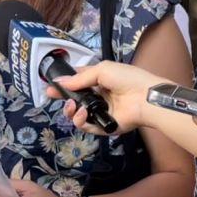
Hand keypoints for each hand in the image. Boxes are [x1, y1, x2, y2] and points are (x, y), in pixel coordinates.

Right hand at [47, 61, 164, 134]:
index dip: (64, 83)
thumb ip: (80, 78)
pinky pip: (86, 126)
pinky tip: (82, 113)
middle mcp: (98, 97)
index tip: (51, 84)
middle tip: (52, 95)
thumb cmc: (126, 79)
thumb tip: (60, 82)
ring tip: (71, 106)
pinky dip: (80, 121)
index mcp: (99, 80)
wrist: (145, 97)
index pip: (77, 82)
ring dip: (70, 110)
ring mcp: (100, 112)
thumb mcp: (102, 70)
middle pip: (74, 100)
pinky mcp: (103, 126)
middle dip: (62, 98)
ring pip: (77, 115)